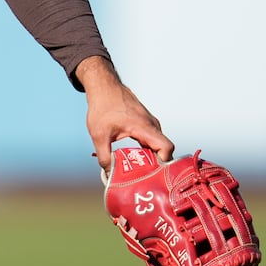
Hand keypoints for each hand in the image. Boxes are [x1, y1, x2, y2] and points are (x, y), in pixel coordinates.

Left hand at [75, 55, 173, 170]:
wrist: (104, 86)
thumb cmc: (102, 106)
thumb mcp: (98, 134)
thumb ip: (104, 156)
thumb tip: (109, 175)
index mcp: (144, 127)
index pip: (166, 147)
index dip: (164, 163)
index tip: (153, 175)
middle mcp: (152, 125)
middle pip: (163, 150)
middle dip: (156, 166)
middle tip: (144, 180)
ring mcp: (150, 123)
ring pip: (157, 145)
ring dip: (150, 159)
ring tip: (139, 173)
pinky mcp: (145, 123)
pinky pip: (151, 140)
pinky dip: (146, 151)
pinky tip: (135, 160)